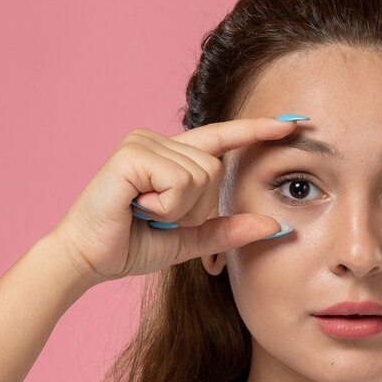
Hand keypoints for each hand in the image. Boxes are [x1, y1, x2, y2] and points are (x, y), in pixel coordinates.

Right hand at [48, 118, 298, 286]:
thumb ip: (227, 230)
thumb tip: (275, 225)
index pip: (223, 138)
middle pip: (216, 168)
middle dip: (196, 207)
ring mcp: (144, 142)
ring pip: (201, 176)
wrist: (88, 259)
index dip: (256, 130)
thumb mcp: (189, 240)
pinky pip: (179, 181)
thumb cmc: (130, 245)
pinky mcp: (132, 153)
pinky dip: (165, 206)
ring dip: (178, 209)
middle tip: (158, 218)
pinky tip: (138, 208)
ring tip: (145, 213)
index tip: (292, 122)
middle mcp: (158, 140)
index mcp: (172, 156)